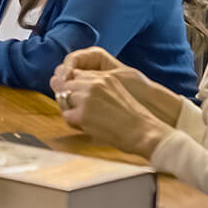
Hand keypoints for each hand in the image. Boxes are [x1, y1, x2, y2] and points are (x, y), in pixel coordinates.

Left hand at [52, 68, 173, 158]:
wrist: (144, 132)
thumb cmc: (132, 117)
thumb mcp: (117, 91)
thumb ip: (98, 87)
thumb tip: (75, 90)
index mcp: (103, 77)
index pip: (76, 75)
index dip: (74, 87)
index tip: (79, 98)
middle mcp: (94, 84)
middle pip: (66, 86)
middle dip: (69, 98)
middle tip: (80, 111)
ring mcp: (87, 98)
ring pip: (64, 100)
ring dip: (71, 110)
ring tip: (85, 119)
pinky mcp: (83, 114)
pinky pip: (67, 116)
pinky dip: (74, 123)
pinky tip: (87, 127)